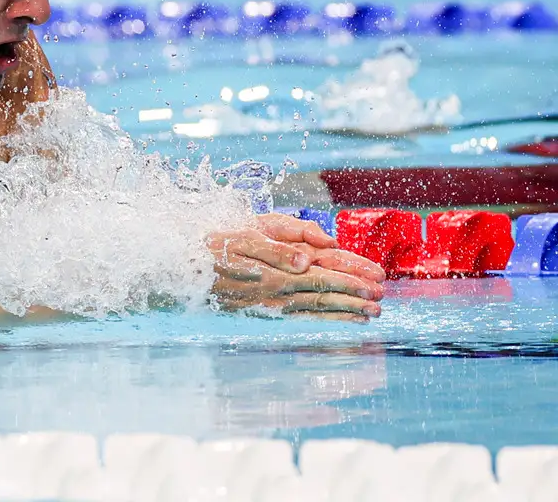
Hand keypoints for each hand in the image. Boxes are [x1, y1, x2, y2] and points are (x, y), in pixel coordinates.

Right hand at [209, 214, 384, 322]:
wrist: (180, 272)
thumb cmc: (211, 247)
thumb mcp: (242, 237)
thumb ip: (276, 248)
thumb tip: (305, 260)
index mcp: (275, 272)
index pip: (322, 276)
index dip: (351, 279)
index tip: (377, 282)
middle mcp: (275, 294)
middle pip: (323, 296)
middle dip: (355, 299)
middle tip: (381, 302)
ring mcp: (268, 307)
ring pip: (313, 310)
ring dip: (343, 313)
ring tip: (368, 316)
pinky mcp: (261, 313)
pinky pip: (298, 319)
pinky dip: (320, 321)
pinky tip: (332, 323)